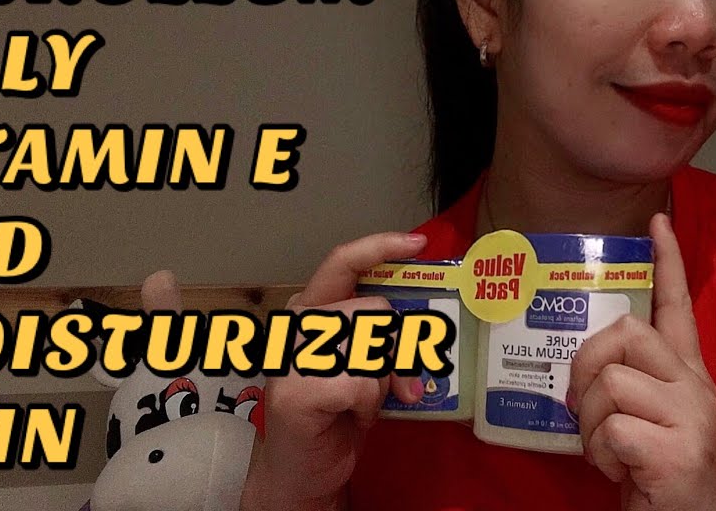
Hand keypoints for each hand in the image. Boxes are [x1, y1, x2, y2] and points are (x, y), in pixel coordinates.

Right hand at [241, 232, 427, 510]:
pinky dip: (369, 405)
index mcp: (312, 309)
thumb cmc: (337, 413)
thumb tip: (426, 329)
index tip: (418, 243)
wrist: (304, 472)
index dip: (380, 247)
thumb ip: (383, 338)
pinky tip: (352, 417)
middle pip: (373, 309)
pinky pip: (361, 383)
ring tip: (368, 404)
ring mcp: (290, 356)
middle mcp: (296, 324)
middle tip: (404, 385)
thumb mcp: (366, 365)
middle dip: (400, 349)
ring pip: (370, 346)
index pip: (342, 262)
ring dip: (383, 382)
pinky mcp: (294, 391)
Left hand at [568, 214, 715, 510]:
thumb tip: (585, 358)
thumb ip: (630, 379)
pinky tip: (619, 469)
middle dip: (587, 363)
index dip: (668, 262)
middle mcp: (696, 387)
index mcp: (688, 373)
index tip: (657, 221)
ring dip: (592, 422)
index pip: (678, 305)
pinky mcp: (678, 452)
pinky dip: (601, 453)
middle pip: (627, 333)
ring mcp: (692, 418)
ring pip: (612, 382)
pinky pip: (612, 429)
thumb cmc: (658, 468)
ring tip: (609, 448)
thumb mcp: (650, 414)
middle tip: (582, 402)